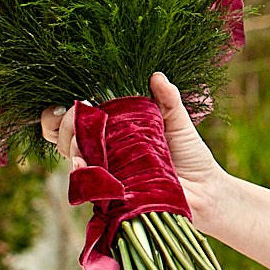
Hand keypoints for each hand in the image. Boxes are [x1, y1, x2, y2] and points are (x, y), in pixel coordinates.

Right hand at [39, 73, 229, 222]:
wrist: (206, 190)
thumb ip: (168, 100)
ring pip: (71, 157)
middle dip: (64, 124)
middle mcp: (104, 150)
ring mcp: (106, 172)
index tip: (75, 102)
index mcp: (114, 129)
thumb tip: (157, 76)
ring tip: (81, 139)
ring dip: (70, 145)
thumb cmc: (190, 155)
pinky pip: (88, 183)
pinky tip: (83, 162)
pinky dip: (81, 171)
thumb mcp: (178, 123)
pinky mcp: (112, 193)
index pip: (76, 118)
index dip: (64, 111)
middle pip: (63, 136)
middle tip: (79, 117)